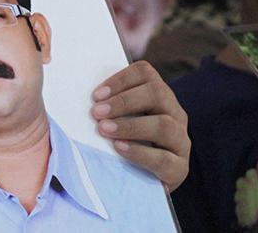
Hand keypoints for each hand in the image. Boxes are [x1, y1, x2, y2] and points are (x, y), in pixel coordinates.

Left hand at [90, 60, 189, 190]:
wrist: (144, 184)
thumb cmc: (125, 144)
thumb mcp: (118, 120)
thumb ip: (107, 106)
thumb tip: (76, 94)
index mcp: (160, 96)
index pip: (145, 73)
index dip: (120, 79)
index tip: (96, 95)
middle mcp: (175, 114)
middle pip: (157, 94)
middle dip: (124, 101)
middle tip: (96, 112)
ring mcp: (181, 141)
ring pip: (164, 125)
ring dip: (130, 125)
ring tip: (105, 129)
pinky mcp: (180, 168)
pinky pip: (163, 158)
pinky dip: (139, 152)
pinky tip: (119, 148)